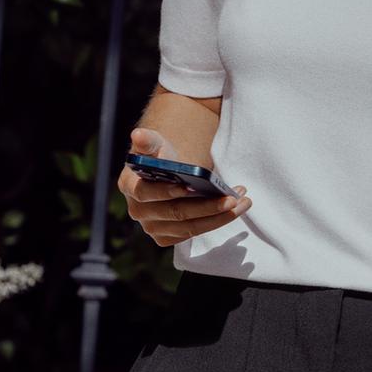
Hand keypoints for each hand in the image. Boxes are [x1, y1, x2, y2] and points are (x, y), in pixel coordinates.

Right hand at [118, 126, 251, 247]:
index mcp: (129, 186)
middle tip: (232, 198)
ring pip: (189, 227)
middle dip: (207, 206)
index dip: (168, 191)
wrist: (167, 172)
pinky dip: (216, 222)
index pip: (147, 193)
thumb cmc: (160, 156)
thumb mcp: (154, 144)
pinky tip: (235, 211)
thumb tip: (138, 135)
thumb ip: (148, 140)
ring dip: (219, 217)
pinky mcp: (167, 237)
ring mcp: (152, 227)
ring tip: (242, 202)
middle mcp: (138, 211)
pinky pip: (194, 233)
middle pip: (175, 213)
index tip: (191, 187)